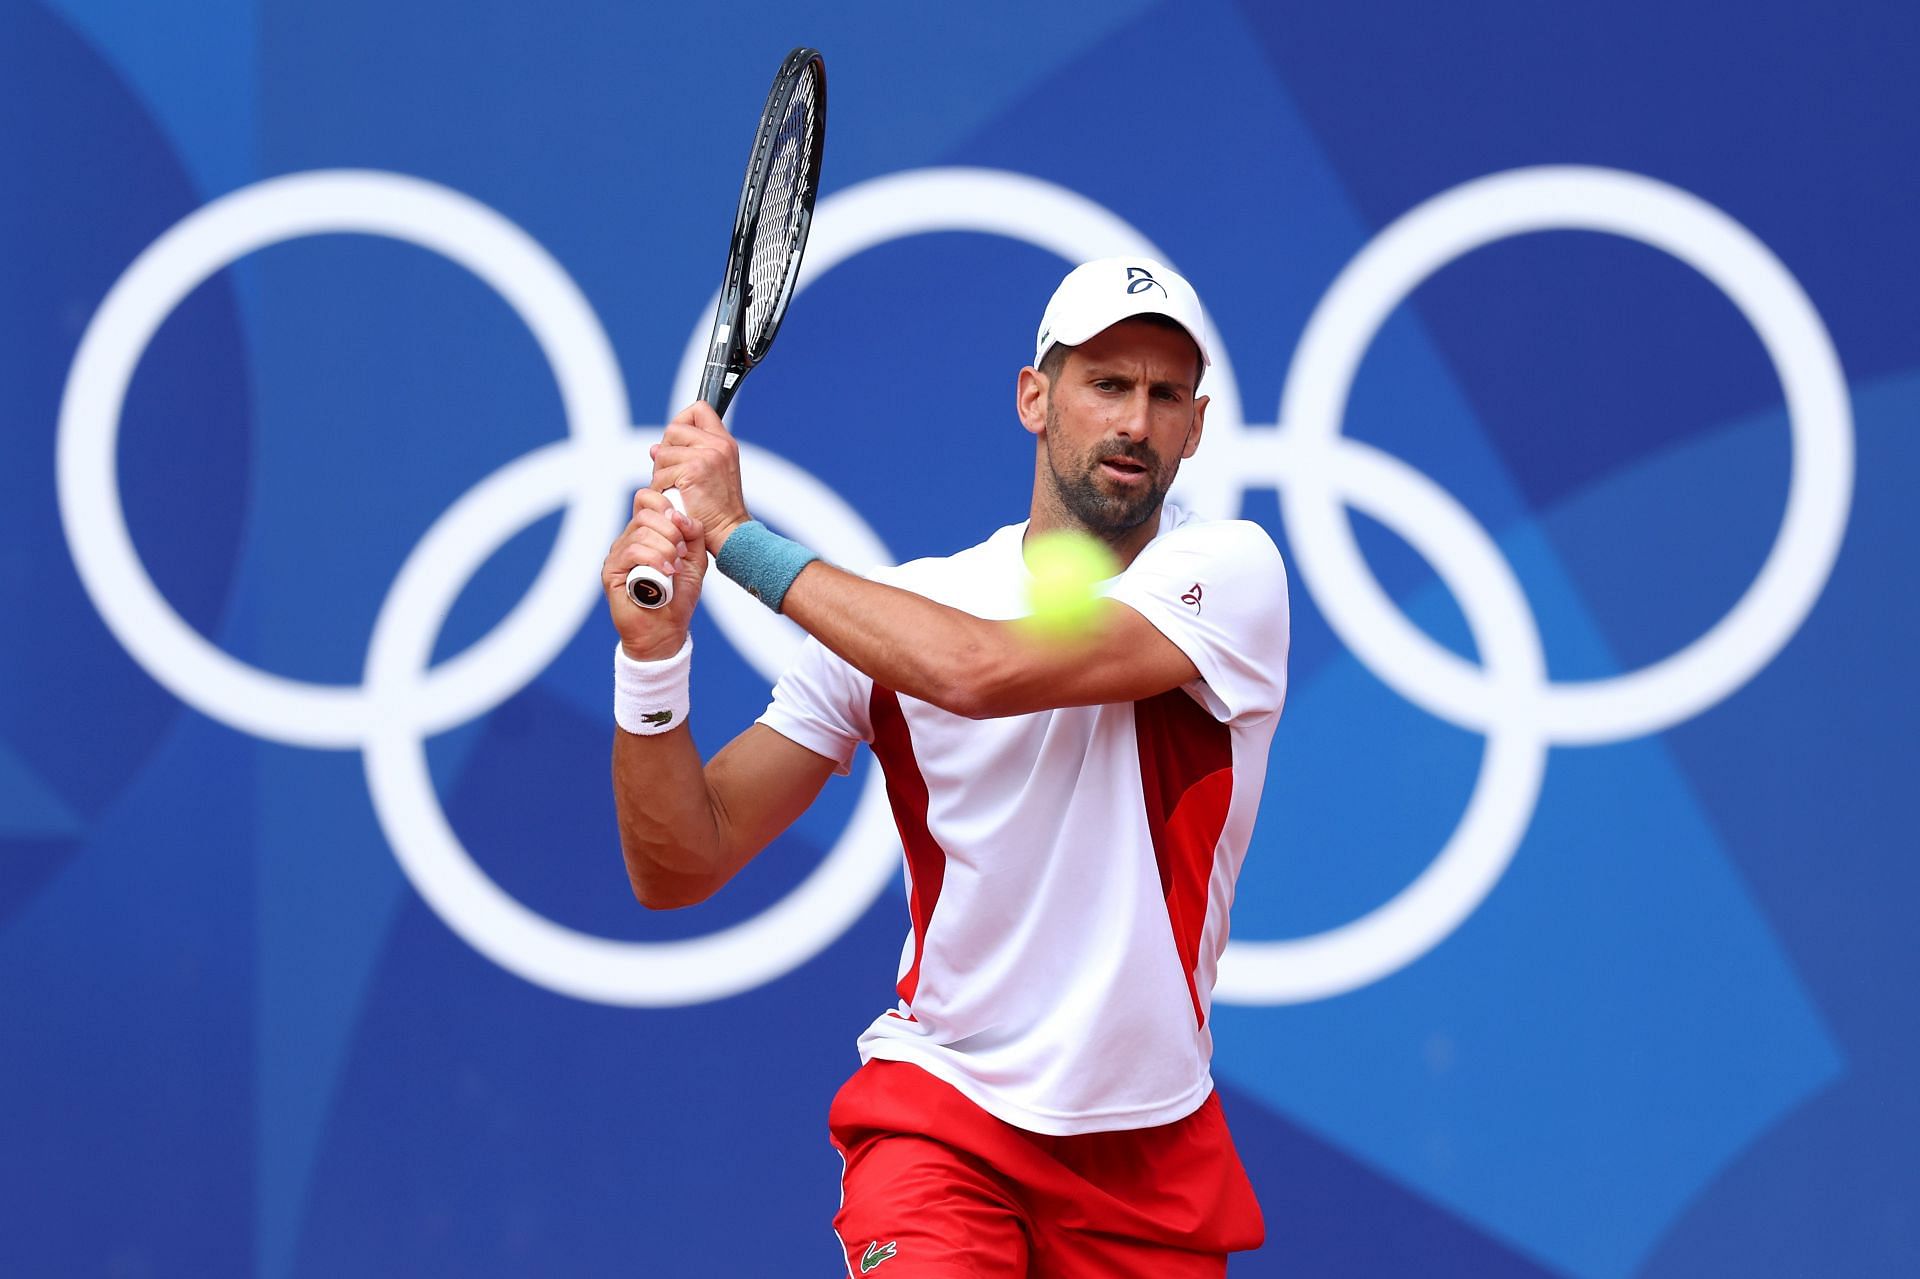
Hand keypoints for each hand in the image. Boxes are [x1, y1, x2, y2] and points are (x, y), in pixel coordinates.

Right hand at [603, 489, 706, 658]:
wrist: (665, 630)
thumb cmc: (678, 597)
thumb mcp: (695, 561)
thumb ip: (693, 534)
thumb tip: (680, 515)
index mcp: (647, 533)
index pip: (646, 499)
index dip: (664, 504)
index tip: (681, 526)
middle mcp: (629, 539)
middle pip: (646, 513)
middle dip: (671, 531)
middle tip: (682, 553)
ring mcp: (618, 554)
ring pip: (641, 532)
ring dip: (666, 548)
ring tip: (675, 569)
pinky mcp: (612, 571)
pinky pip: (631, 551)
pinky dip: (654, 559)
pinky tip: (667, 572)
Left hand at [650, 401, 751, 552]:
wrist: (730, 532)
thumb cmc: (719, 509)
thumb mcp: (713, 473)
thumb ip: (689, 454)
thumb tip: (654, 448)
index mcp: (724, 442)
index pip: (700, 410)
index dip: (682, 421)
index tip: (678, 441)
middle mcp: (717, 444)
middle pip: (674, 429)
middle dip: (666, 450)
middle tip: (672, 472)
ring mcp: (705, 456)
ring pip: (663, 452)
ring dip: (661, 473)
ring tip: (673, 489)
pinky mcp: (692, 472)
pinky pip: (661, 473)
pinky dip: (661, 488)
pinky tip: (672, 499)